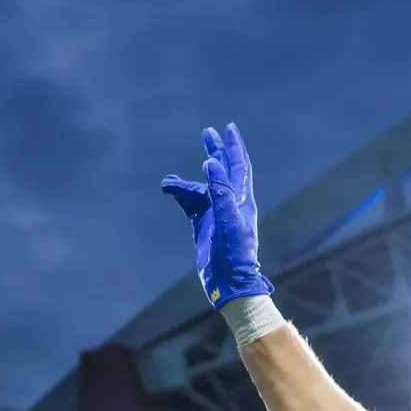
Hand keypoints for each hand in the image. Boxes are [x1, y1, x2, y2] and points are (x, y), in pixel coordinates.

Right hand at [160, 124, 274, 307]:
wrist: (230, 282)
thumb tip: (211, 162)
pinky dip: (179, 194)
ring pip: (199, 189)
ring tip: (168, 182)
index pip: (239, 166)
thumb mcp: (228, 220)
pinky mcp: (203, 225)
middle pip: (223, 170)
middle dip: (216, 150)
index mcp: (242, 200)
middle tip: (207, 132)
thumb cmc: (235, 253)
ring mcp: (216, 213)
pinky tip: (169, 188)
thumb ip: (220, 191)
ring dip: (184, 183)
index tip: (228, 128)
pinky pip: (190, 204)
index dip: (234, 147)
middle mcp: (230, 203)